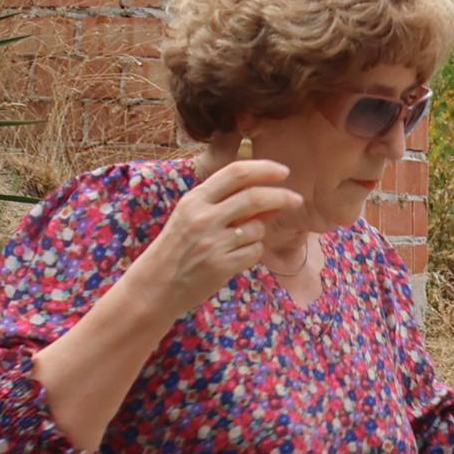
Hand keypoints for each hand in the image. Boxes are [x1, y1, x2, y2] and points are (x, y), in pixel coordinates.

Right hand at [129, 157, 303, 320]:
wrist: (156, 285)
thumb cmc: (177, 248)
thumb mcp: (192, 217)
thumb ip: (226, 203)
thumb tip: (271, 196)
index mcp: (195, 200)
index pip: (235, 173)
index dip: (264, 169)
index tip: (283, 171)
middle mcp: (203, 217)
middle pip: (254, 197)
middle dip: (281, 196)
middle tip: (296, 200)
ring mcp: (213, 242)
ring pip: (258, 228)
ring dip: (260, 232)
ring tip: (241, 241)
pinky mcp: (221, 265)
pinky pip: (255, 251)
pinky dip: (254, 252)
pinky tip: (237, 257)